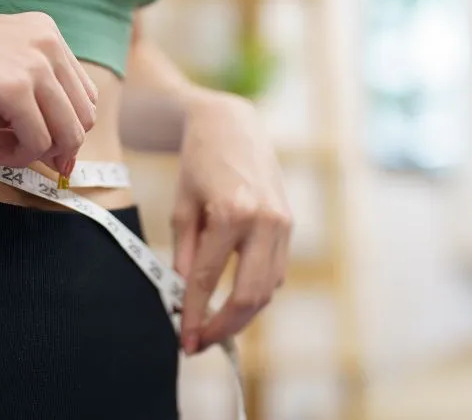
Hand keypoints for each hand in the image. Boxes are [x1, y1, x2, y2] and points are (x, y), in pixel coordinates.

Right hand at [0, 11, 97, 174]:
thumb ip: (34, 102)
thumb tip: (63, 155)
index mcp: (47, 32)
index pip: (83, 93)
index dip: (69, 128)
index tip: (46, 149)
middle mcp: (48, 42)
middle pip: (82, 116)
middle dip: (59, 146)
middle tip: (24, 154)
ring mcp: (34, 63)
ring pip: (67, 133)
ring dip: (37, 153)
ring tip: (4, 149)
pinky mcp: (15, 87)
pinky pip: (38, 141)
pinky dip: (20, 156)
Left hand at [172, 92, 291, 354]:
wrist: (232, 126)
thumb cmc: (199, 164)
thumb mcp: (181, 207)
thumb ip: (184, 254)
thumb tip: (185, 298)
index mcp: (231, 212)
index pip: (209, 279)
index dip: (195, 315)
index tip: (183, 340)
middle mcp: (264, 220)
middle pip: (249, 295)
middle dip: (223, 328)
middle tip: (199, 345)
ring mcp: (283, 223)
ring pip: (268, 289)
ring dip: (242, 317)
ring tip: (213, 330)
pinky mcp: (290, 225)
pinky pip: (276, 272)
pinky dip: (256, 294)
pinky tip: (233, 303)